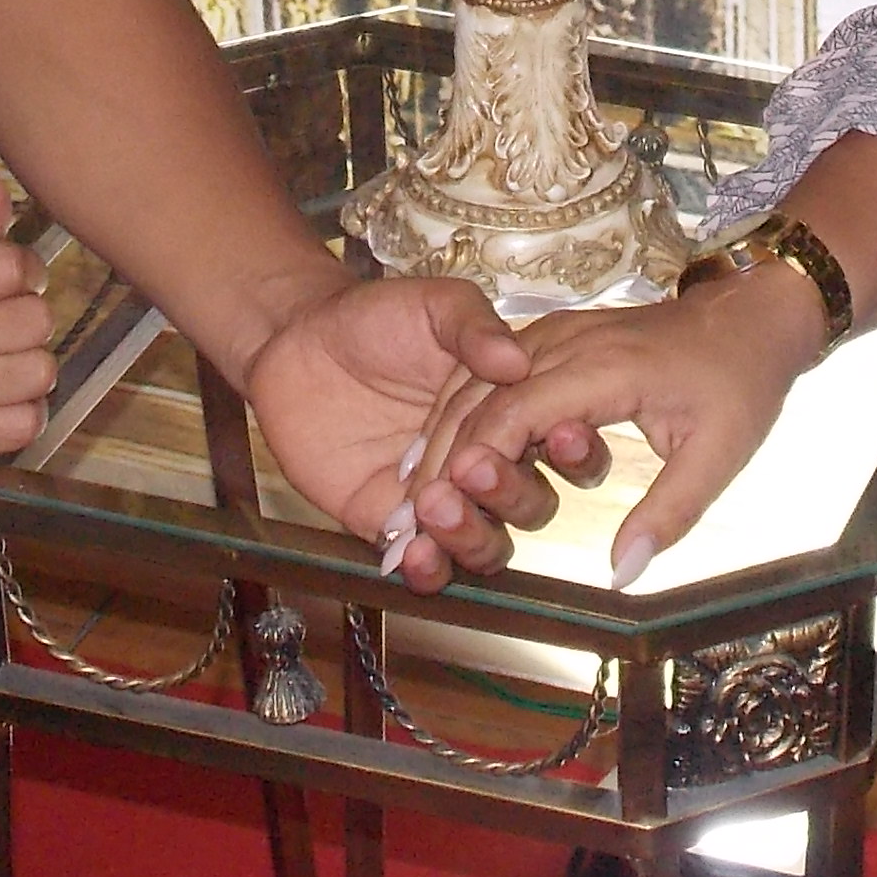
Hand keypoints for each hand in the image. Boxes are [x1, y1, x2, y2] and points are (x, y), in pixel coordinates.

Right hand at [0, 180, 59, 481]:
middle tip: (2, 310)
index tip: (4, 268)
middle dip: (26, 307)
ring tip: (3, 353)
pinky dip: (21, 411)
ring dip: (28, 358)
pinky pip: (13, 430)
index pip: (5, 268)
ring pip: (34, 377)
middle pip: (29, 321)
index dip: (17, 262)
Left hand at [243, 274, 564, 585]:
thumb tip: (515, 359)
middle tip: (473, 466)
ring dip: (472, 537)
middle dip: (511, 494)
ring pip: (484, 545)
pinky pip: (424, 564)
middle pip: (529, 505)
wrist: (300, 342)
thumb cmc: (376, 319)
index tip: (562, 434)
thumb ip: (472, 326)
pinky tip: (415, 555)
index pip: (564, 448)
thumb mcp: (431, 306)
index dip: (576, 451)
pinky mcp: (391, 523)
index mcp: (511, 413)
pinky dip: (428, 569)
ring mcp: (441, 499)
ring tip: (437, 506)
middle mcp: (484, 463)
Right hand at [397, 271, 822, 586]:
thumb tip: (622, 575)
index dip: (472, 463)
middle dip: (437, 462)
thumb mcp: (720, 453)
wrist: (751, 315)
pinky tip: (435, 457)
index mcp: (602, 367)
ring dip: (437, 439)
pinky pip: (487, 374)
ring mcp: (554, 335)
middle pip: (479, 400)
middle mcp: (566, 343)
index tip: (439, 510)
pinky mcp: (551, 339)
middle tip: (407, 523)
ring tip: (410, 500)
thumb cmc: (739, 382)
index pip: (514, 413)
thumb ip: (669, 513)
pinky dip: (456, 415)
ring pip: (473, 383)